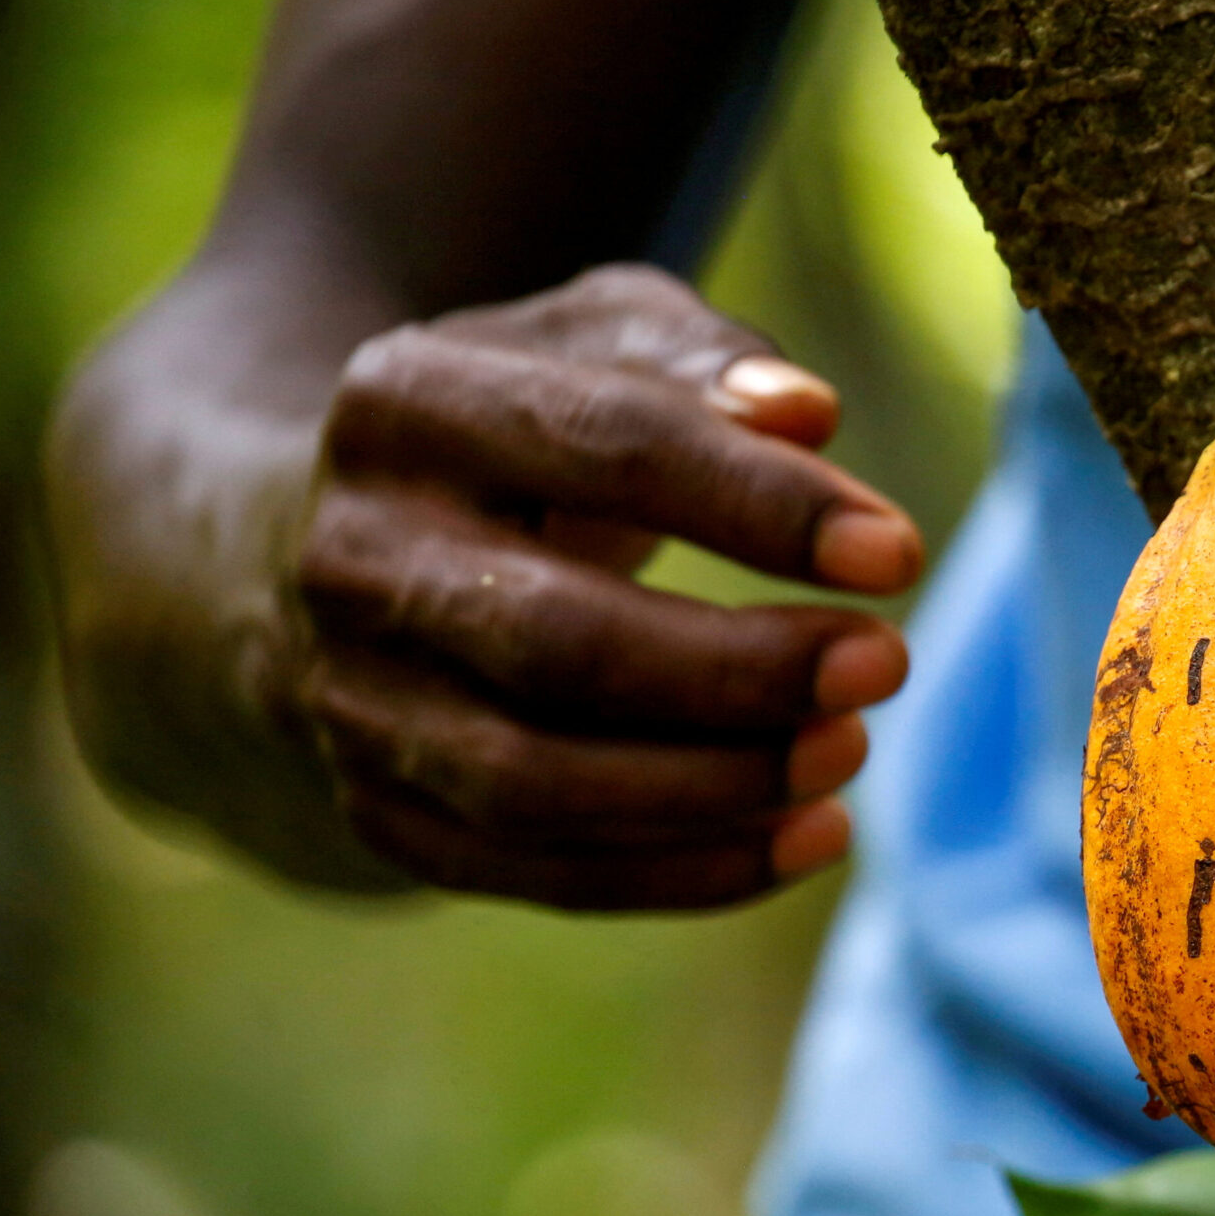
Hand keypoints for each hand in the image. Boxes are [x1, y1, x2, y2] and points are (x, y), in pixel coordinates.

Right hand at [288, 264, 918, 910]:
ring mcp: (351, 701)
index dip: (761, 506)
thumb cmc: (519, 426)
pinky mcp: (379, 813)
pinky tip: (809, 837)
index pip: (606, 450)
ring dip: (717, 787)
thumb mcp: (592, 343)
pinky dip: (686, 872)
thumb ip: (699, 357)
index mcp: (407, 406)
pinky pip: (538, 871)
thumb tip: (807, 415)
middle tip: (886, 664)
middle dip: (743, 671)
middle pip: (561, 644)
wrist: (316, 539)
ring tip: (850, 752)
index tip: (898, 553)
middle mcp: (353, 559)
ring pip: (537, 783)